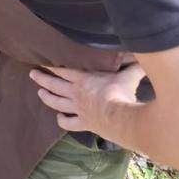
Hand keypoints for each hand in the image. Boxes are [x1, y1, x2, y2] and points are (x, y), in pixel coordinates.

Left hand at [30, 63, 146, 133]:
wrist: (121, 118)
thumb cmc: (122, 93)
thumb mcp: (128, 73)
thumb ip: (134, 64)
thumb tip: (145, 55)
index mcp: (83, 79)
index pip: (62, 69)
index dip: (51, 65)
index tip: (41, 61)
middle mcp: (76, 93)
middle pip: (54, 84)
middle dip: (42, 78)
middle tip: (32, 74)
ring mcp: (78, 109)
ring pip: (56, 102)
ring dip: (47, 97)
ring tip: (40, 93)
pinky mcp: (84, 123)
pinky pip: (68, 123)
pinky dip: (62, 120)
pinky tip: (59, 118)